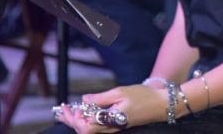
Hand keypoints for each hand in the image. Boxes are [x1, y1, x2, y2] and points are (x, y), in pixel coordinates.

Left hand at [54, 84, 168, 131]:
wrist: (161, 104)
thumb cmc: (143, 97)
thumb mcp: (121, 92)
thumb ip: (101, 98)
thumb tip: (84, 100)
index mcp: (110, 121)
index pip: (85, 126)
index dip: (75, 118)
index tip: (69, 106)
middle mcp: (110, 128)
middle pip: (85, 130)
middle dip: (71, 120)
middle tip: (61, 109)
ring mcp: (113, 127)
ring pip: (90, 129)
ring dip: (77, 121)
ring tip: (68, 111)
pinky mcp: (116, 124)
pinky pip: (97, 126)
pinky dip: (86, 119)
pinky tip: (83, 112)